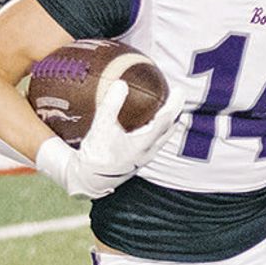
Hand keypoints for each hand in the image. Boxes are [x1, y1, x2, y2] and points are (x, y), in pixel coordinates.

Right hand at [35, 81, 184, 198]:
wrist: (87, 180)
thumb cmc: (95, 156)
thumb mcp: (101, 128)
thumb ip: (111, 105)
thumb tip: (121, 84)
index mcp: (143, 144)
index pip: (165, 121)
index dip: (174, 105)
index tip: (179, 90)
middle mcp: (147, 152)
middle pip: (168, 131)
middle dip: (174, 114)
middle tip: (176, 99)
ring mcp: (142, 158)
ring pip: (161, 138)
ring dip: (166, 124)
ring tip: (165, 111)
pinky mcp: (135, 162)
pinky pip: (152, 143)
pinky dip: (155, 131)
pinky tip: (145, 126)